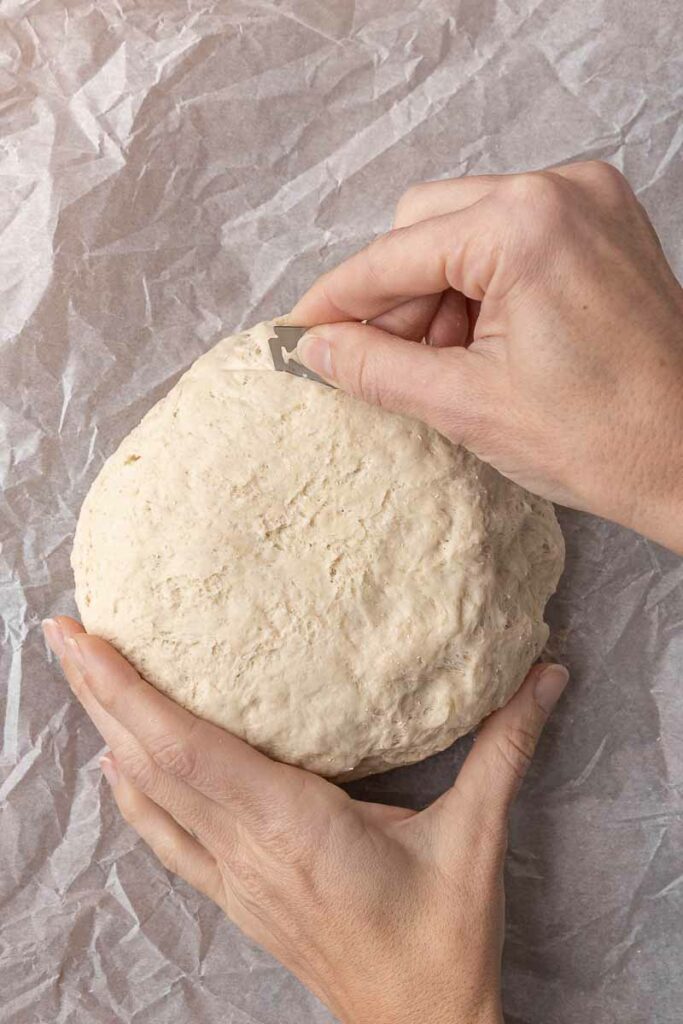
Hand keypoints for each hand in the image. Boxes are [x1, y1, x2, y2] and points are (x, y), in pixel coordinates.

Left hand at [44, 616, 567, 1023]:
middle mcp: (246, 845)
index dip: (129, 693)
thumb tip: (546, 672)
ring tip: (79, 676)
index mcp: (293, 823)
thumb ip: (505, 747)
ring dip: (107, 733)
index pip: (189, 747)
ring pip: (148, 796)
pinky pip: (165, 838)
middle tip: (60, 631)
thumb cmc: (441, 934)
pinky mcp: (235, 894)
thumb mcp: (476, 836)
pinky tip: (116, 767)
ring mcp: (232, 874)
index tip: (84, 640)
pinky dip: (132, 795)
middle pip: (148, 762)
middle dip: (97, 693)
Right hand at [291, 161, 682, 553]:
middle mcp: (559, 190)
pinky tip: (480, 345)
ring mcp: (589, 202)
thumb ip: (377, 367)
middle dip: (392, 297)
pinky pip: (510, 240)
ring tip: (443, 365)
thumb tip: (315, 348)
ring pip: (465, 231)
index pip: (395, 253)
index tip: (299, 330)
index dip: (337, 299)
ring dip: (436, 295)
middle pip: (426, 226)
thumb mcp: (466, 405)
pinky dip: (480, 288)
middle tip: (375, 361)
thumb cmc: (602, 439)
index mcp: (524, 223)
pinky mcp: (603, 226)